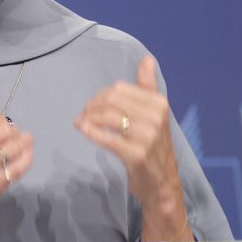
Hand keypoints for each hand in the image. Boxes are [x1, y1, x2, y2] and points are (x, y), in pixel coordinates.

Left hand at [74, 56, 191, 241]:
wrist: (161, 182)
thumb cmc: (154, 145)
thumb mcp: (155, 114)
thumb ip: (148, 86)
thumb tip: (147, 59)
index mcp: (159, 103)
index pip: (119, 89)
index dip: (100, 95)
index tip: (91, 105)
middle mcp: (156, 117)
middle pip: (112, 101)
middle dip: (92, 106)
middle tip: (82, 115)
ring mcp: (147, 136)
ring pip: (107, 117)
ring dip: (88, 119)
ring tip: (80, 124)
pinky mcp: (136, 155)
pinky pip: (107, 138)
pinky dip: (91, 132)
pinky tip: (83, 130)